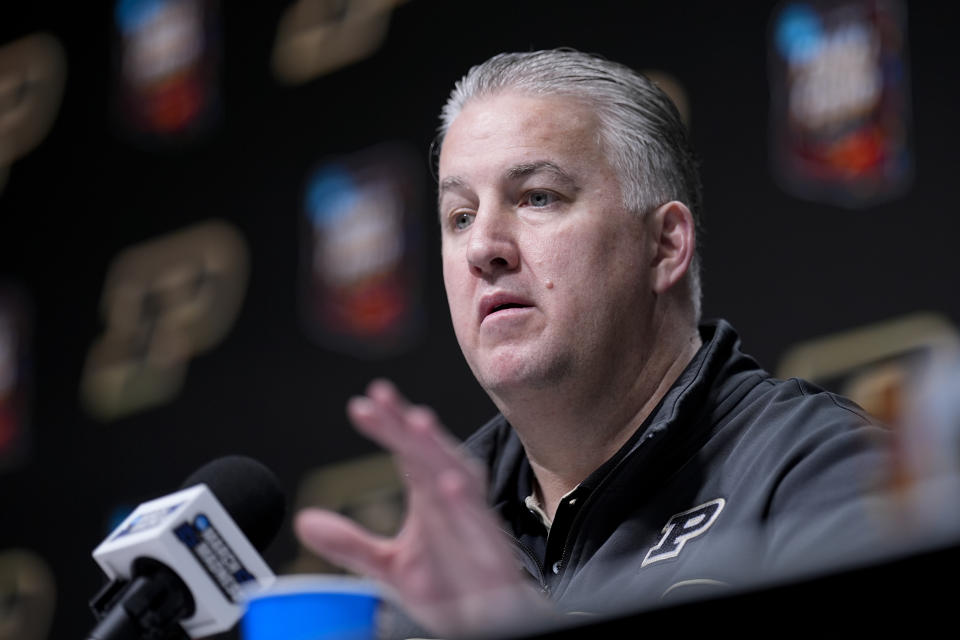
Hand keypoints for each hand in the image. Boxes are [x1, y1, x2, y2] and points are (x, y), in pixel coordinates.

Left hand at [294, 379, 553, 636]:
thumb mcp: (390, 566)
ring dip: (439, 451)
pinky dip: (468, 506)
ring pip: (459, 478)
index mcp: (431, 499)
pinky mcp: (493, 556)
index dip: (389, 426)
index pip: (408, 454)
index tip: (363, 403)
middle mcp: (453, 503)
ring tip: (417, 423)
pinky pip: (482, 526)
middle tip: (381, 398)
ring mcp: (474, 526)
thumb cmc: (451, 587)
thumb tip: (303, 521)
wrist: (491, 622)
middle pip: (429, 455)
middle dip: (406, 426)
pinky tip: (451, 486)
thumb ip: (351, 542)